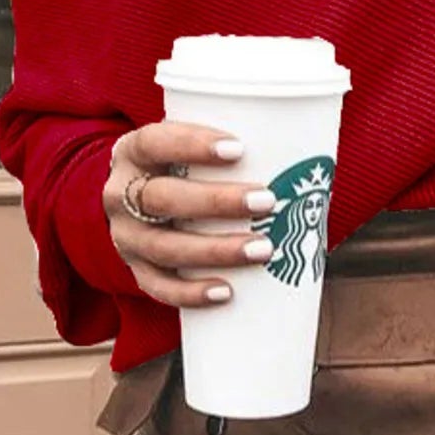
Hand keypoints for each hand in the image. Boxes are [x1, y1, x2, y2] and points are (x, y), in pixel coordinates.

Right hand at [103, 121, 278, 308]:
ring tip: (263, 249)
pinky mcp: (136, 270)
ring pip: (163, 247)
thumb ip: (233, 147)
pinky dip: (191, 292)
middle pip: (162, 198)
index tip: (238, 149)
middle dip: (216, 201)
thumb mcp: (191, 149)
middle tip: (267, 201)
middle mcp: (120, 194)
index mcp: (133, 152)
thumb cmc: (185, 170)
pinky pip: (159, 287)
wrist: (141, 203)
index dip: (191, 145)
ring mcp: (125, 236)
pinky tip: (226, 292)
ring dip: (215, 250)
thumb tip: (313, 153)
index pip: (154, 142)